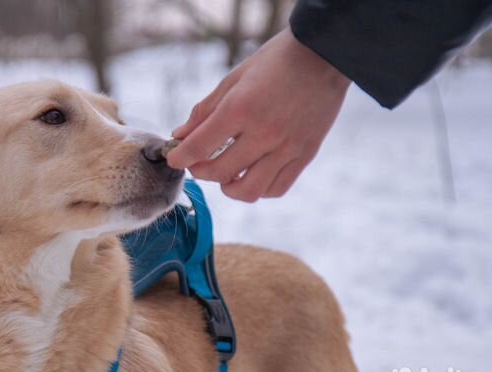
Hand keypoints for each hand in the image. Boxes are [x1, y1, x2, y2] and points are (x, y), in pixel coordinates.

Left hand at [166, 28, 350, 201]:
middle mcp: (264, 132)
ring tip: (225, 174)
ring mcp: (287, 147)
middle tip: (197, 163)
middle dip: (200, 172)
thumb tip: (180, 136)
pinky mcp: (305, 155)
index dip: (179, 157)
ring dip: (229, 187)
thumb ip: (205, 111)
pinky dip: (259, 189)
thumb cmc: (276, 62)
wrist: (326, 54)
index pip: (199, 147)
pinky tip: (251, 174)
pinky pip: (276, 188)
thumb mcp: (234, 79)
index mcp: (241, 108)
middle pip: (220, 172)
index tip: (174, 158)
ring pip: (249, 190)